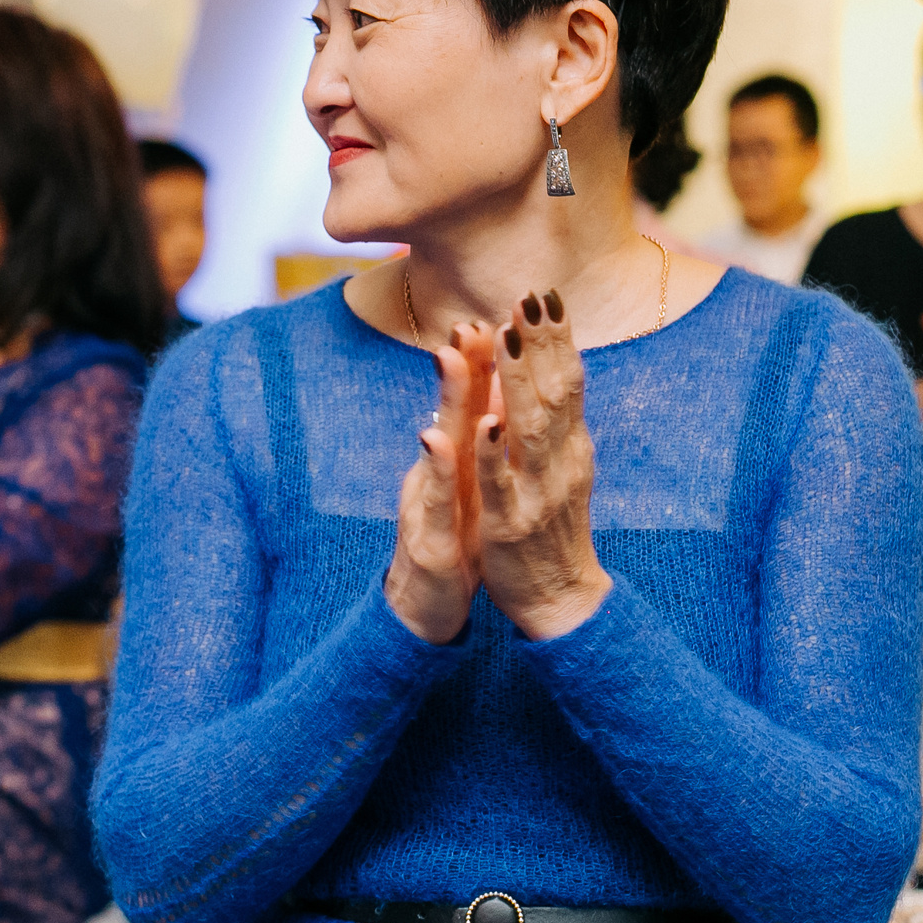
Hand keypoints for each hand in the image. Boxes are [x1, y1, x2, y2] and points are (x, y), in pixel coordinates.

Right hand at [385, 320, 494, 643]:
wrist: (427, 610)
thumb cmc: (453, 542)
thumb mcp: (468, 487)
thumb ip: (474, 440)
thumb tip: (495, 393)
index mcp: (457, 463)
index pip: (471, 405)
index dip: (479, 360)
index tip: (489, 313)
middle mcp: (438, 475)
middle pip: (451, 411)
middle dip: (460, 363)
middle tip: (466, 317)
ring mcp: (430, 505)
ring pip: (439, 446)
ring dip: (444, 398)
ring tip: (449, 355)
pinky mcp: (432, 541)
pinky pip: (438, 501)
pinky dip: (437, 467)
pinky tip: (435, 438)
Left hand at [474, 290, 610, 640]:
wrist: (561, 599)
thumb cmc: (553, 527)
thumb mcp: (559, 466)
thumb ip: (550, 420)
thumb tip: (544, 367)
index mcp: (570, 446)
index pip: (567, 382)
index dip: (557, 339)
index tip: (546, 294)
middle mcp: (560, 462)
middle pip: (553, 394)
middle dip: (541, 344)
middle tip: (530, 297)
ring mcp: (536, 492)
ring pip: (528, 429)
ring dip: (518, 380)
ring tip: (507, 336)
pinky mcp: (509, 524)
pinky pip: (499, 483)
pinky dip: (493, 452)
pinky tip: (485, 421)